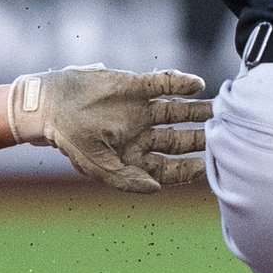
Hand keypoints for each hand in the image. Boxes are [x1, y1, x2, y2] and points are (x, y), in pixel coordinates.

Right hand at [8, 66, 211, 193]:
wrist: (47, 105)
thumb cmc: (69, 140)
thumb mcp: (95, 166)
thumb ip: (125, 180)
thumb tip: (156, 188)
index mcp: (133, 157)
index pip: (170, 167)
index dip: (190, 169)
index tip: (207, 166)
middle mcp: (141, 134)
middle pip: (180, 140)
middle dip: (202, 139)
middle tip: (225, 134)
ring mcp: (140, 109)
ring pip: (179, 112)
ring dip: (200, 110)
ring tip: (220, 108)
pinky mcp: (135, 85)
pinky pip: (165, 84)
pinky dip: (182, 83)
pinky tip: (197, 85)